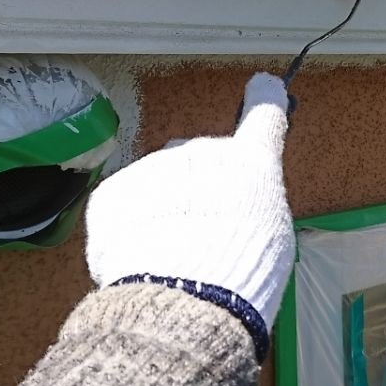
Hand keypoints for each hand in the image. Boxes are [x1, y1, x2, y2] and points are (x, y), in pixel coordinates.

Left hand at [85, 73, 294, 354]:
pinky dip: (132, 228)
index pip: (263, 120)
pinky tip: (143, 259)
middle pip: (199, 161)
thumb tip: (238, 195)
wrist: (184, 299)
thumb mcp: (271, 237)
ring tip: (170, 257)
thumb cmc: (241, 274)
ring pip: (159, 185)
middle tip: (203, 234)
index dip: (265, 101)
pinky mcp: (114, 193)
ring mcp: (153, 168)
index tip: (265, 87)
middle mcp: (200, 153)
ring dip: (163, 212)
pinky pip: (126, 205)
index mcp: (249, 165)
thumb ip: (252, 202)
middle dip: (199, 188)